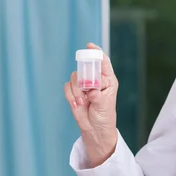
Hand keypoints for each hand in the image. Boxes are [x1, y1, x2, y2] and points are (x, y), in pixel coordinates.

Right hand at [63, 43, 118, 165]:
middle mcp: (95, 79)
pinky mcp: (73, 91)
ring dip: (77, 91)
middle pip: (85, 67)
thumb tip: (91, 90)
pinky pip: (67, 87)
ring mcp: (83, 85)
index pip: (102, 62)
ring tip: (82, 103)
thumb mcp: (104, 106)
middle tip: (86, 88)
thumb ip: (98, 97)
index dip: (96, 52)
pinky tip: (77, 105)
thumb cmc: (105, 116)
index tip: (90, 46)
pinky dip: (71, 96)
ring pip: (75, 78)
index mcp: (108, 79)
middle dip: (83, 77)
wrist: (95, 129)